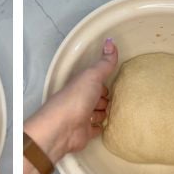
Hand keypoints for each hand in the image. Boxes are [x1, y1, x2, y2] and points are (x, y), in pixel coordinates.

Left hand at [24, 38, 117, 162]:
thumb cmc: (74, 99)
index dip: (104, 84)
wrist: (62, 128)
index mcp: (80, 85)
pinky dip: (100, 127)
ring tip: (106, 113)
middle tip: (110, 100)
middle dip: (105, 99)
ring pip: (98, 113)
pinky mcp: (84, 132)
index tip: (112, 84)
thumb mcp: (92, 76)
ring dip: (104, 113)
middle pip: (98, 98)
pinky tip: (106, 126)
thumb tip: (110, 41)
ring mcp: (82, 116)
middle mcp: (80, 100)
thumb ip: (104, 63)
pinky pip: (96, 129)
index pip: (96, 83)